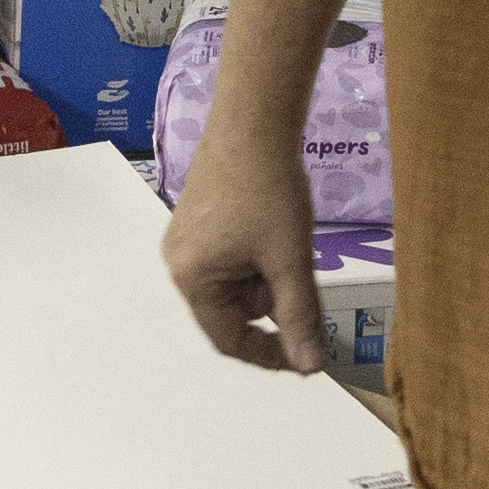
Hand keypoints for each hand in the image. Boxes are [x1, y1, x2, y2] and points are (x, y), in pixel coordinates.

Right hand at [161, 114, 326, 372]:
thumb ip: (299, 317)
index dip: (269, 352)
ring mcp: (187, 240)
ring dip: (268, 275)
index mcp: (192, 279)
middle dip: (271, 299)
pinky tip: (275, 228)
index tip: (304, 354)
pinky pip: (231, 258)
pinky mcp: (198, 222)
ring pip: (237, 283)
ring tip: (287, 240)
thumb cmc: (267, 189)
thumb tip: (309, 366)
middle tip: (299, 272)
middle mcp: (179, 263)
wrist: (255, 122)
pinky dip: (259, 256)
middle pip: (233, 310)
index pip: (229, 340)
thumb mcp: (290, 261)